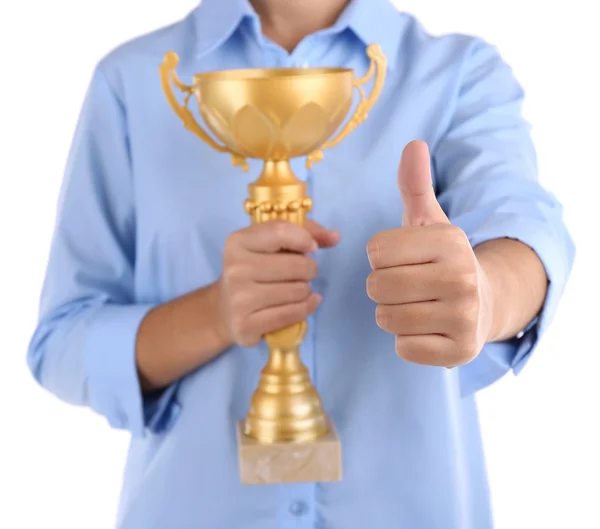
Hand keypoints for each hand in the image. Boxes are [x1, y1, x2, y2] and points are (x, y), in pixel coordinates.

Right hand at [216, 219, 339, 347]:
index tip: (311, 247)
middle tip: (304, 273)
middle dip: (309, 269)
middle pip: (296, 265)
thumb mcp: (270, 245)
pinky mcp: (246, 324)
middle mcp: (235, 268)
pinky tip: (308, 303)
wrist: (224, 310)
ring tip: (298, 289)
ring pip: (297, 291)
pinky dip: (307, 308)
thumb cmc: (254, 271)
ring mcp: (239, 298)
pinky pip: (291, 314)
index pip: (280, 232)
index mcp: (238, 242)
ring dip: (306, 290)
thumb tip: (335, 236)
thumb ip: (302, 234)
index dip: (305, 238)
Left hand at [366, 140, 493, 366]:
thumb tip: (413, 144)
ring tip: (418, 306)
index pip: (374, 251)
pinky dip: (407, 340)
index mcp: (450, 241)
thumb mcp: (430, 223)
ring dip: (393, 314)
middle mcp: (462, 278)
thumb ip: (415, 187)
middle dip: (383, 287)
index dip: (381, 257)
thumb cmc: (442, 261)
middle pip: (376, 287)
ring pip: (386, 318)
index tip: (405, 259)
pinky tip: (428, 328)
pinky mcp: (460, 351)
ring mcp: (464, 318)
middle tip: (409, 285)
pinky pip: (402, 347)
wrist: (484, 304)